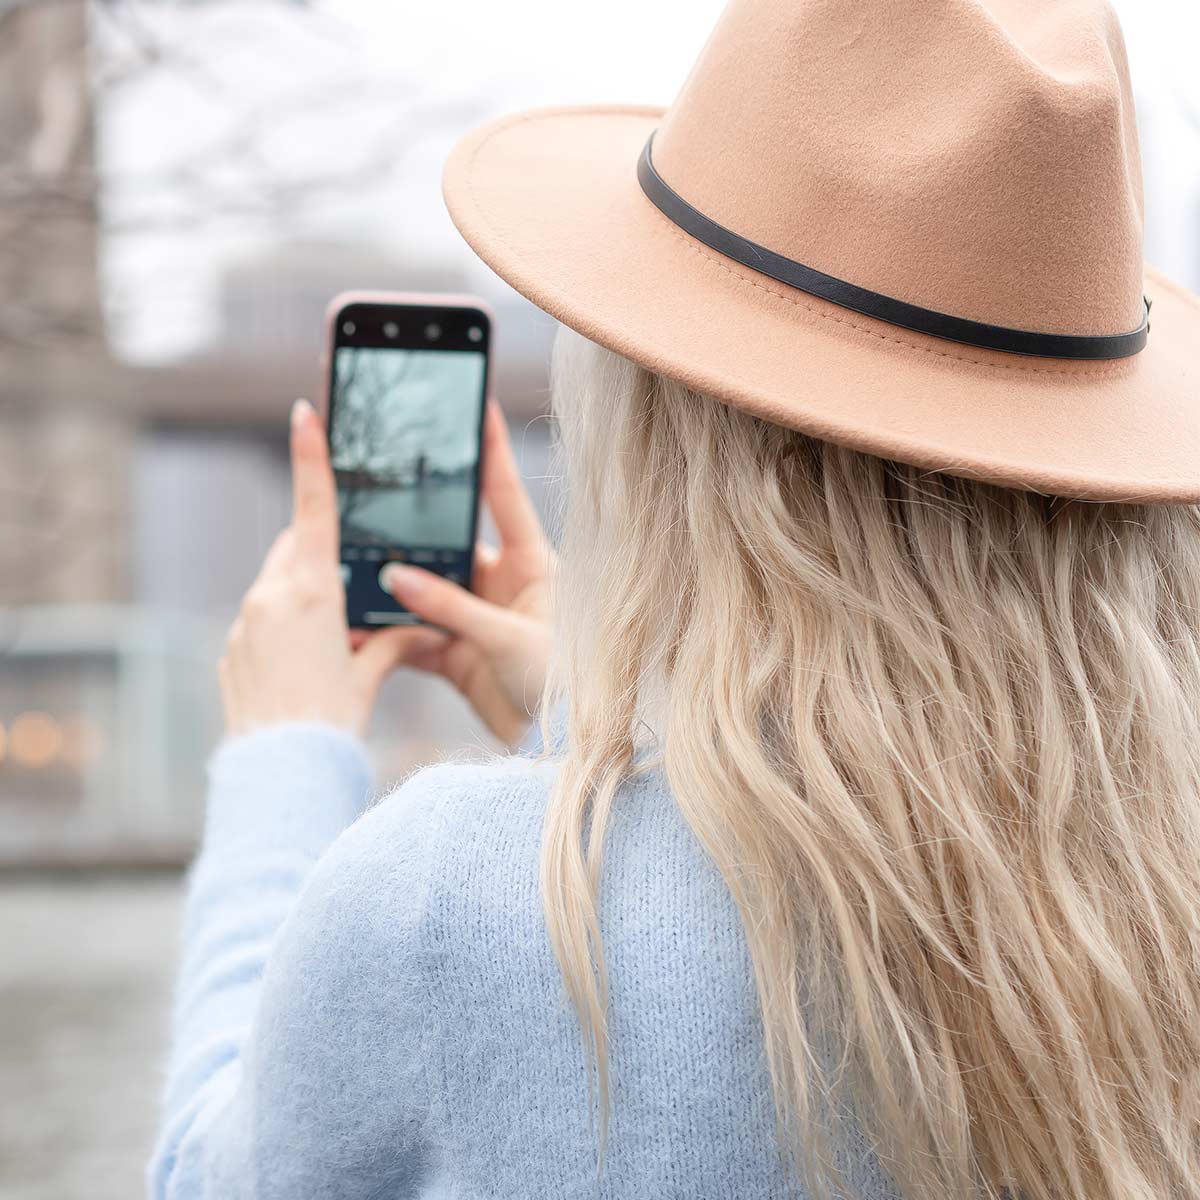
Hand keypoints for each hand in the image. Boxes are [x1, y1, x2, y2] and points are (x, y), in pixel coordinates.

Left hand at [219, 399, 410, 737]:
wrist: (280, 772)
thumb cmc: (330, 722)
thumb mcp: (369, 677)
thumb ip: (392, 642)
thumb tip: (419, 631)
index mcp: (310, 593)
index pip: (313, 511)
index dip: (311, 458)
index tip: (304, 415)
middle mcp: (269, 598)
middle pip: (295, 550)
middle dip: (322, 556)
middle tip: (353, 586)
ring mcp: (245, 625)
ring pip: (277, 585)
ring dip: (304, 597)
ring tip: (334, 642)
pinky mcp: (233, 652)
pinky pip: (260, 621)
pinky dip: (283, 628)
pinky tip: (306, 666)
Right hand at [379, 400, 553, 747]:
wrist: (561, 749)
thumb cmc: (564, 684)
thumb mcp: (512, 638)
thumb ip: (455, 608)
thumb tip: (396, 578)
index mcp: (532, 563)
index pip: (504, 494)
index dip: (488, 448)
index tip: (473, 400)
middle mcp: (502, 584)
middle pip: (450, 542)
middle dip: (412, 528)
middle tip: (374, 493)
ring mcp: (477, 618)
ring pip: (424, 590)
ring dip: (392, 587)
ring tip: (351, 564)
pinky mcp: (458, 654)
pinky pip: (414, 634)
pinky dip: (388, 633)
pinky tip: (357, 625)